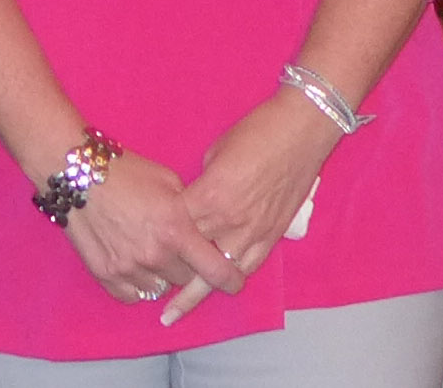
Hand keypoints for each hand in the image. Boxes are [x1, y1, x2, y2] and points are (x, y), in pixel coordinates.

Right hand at [56, 148, 241, 315]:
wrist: (77, 172)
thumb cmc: (125, 171)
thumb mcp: (168, 181)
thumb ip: (190, 210)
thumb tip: (203, 230)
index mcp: (176, 228)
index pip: (216, 269)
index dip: (231, 279)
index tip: (234, 281)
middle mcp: (155, 253)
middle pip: (187, 279)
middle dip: (188, 266)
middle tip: (179, 250)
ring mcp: (129, 267)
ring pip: (160, 288)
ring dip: (161, 274)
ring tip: (152, 251)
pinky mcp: (105, 274)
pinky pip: (132, 295)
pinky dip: (137, 284)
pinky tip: (135, 265)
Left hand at [159, 90, 338, 321]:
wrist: (301, 130)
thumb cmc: (255, 132)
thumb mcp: (215, 153)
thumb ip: (201, 184)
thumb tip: (193, 201)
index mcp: (210, 196)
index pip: (176, 227)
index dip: (158, 236)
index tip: (142, 243)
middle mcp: (230, 221)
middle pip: (193, 258)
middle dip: (172, 276)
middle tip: (150, 296)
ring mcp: (254, 231)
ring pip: (221, 273)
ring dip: (198, 292)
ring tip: (175, 312)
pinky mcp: (274, 234)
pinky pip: (249, 265)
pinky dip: (232, 278)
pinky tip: (219, 290)